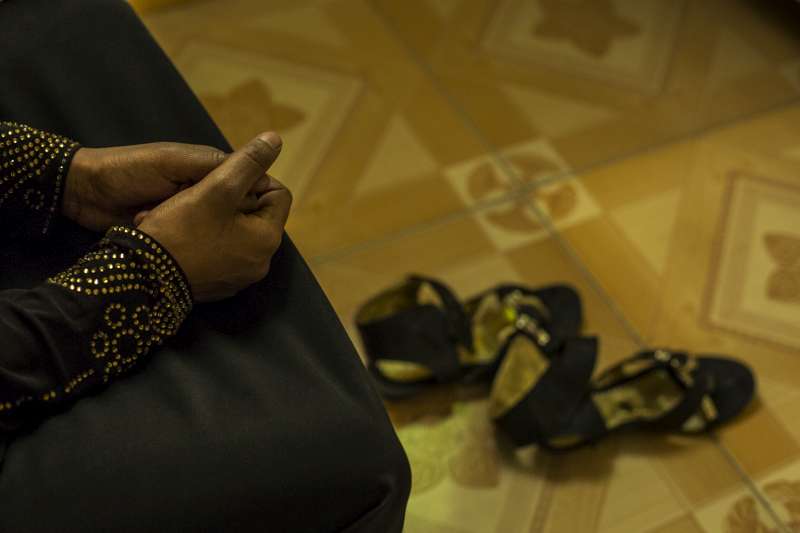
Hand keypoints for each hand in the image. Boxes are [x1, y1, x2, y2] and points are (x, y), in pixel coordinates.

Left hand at [63, 142, 271, 231]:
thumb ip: (217, 164)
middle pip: (236, 211)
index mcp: (208, 169)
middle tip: (208, 226)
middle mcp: (204, 194)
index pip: (250, 184)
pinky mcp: (177, 235)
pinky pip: (196, 243)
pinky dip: (188, 245)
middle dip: (226, 221)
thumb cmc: (129, 170)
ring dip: (204, 234)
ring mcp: (191, 216)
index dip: (253, 198)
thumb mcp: (174, 162)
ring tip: (188, 237)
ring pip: (217, 230)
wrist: (84, 193)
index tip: (247, 214)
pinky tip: (180, 249)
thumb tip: (267, 148)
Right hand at [137, 132, 291, 301]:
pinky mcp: (218, 286)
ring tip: (184, 211)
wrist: (142, 279)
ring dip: (213, 216)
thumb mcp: (217, 188)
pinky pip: (218, 252)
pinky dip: (204, 239)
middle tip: (198, 193)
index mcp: (267, 240)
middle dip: (229, 198)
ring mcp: (239, 277)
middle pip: (255, 214)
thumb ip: (247, 162)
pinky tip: (179, 233)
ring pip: (233, 232)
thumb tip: (274, 140)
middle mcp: (260, 263)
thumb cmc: (181, 231)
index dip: (253, 178)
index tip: (223, 177)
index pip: (278, 194)